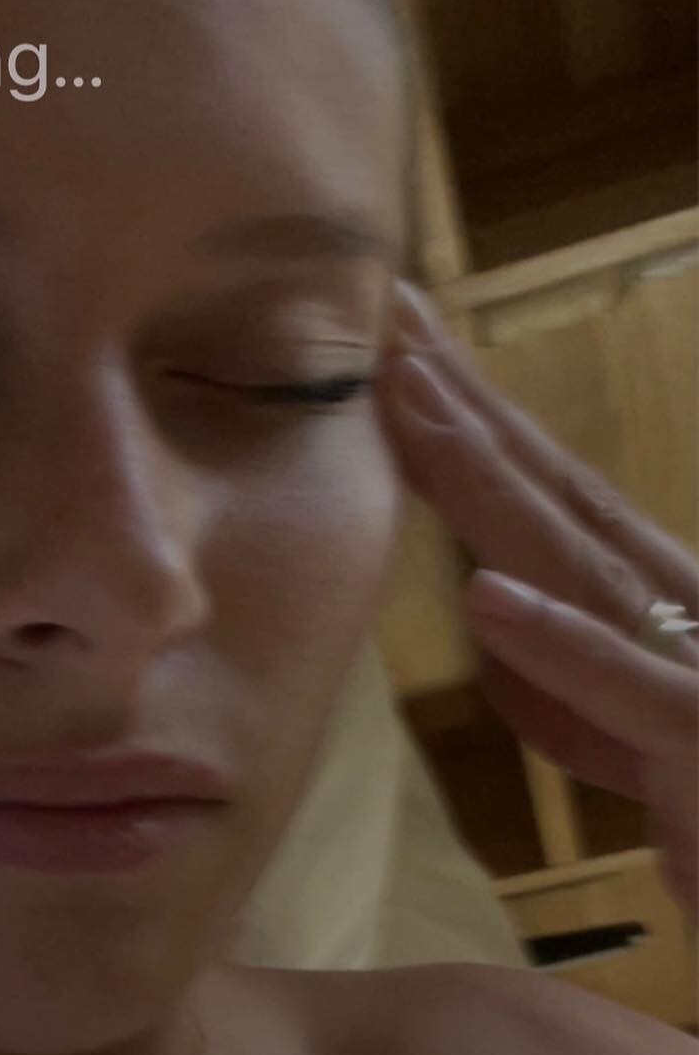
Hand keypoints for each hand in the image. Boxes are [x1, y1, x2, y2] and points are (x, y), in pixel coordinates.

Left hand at [376, 281, 698, 924]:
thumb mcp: (626, 740)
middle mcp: (672, 607)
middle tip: (387, 314)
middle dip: (466, 400)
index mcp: (647, 600)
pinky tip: (487, 595)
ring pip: (577, 561)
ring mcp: (694, 665)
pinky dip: (559, 641)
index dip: (468, 415)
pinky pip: (629, 691)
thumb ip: (563, 676)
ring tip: (415, 402)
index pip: (544, 491)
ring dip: (491, 481)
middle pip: (553, 490)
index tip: (396, 342)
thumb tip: (494, 606)